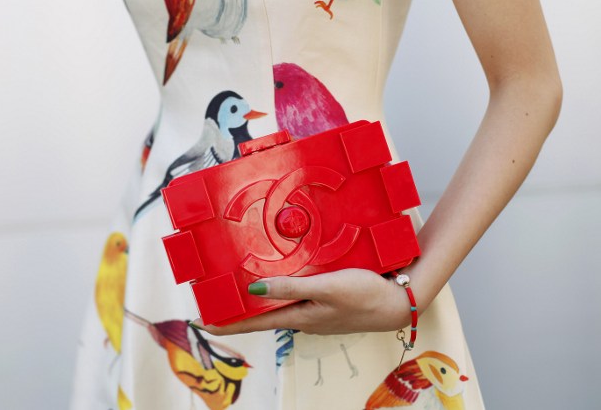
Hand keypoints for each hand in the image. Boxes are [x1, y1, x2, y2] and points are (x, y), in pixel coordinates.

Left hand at [193, 268, 416, 335]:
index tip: (201, 321)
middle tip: (215, 298)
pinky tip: (282, 275)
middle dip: (238, 308)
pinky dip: (282, 289)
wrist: (399, 303)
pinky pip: (297, 295)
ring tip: (240, 285)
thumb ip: (291, 288)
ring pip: (279, 304)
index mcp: (299, 317)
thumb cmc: (365, 296)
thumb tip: (253, 290)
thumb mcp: (326, 288)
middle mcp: (303, 317)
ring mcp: (315, 311)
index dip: (226, 323)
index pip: (252, 324)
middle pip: (262, 315)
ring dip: (259, 298)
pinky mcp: (327, 301)